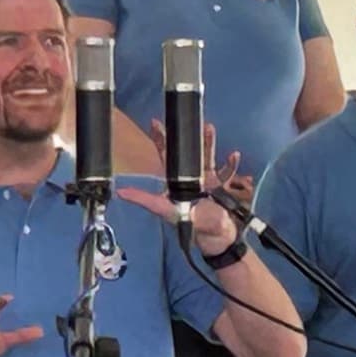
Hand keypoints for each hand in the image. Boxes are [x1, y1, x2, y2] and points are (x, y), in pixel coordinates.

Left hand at [120, 119, 251, 255]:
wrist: (217, 237)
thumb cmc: (191, 226)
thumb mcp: (166, 211)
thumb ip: (146, 201)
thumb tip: (121, 193)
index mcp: (175, 183)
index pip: (165, 157)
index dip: (160, 141)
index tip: (156, 124)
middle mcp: (189, 179)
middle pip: (186, 154)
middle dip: (186, 137)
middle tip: (184, 119)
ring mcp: (206, 181)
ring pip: (207, 157)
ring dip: (208, 144)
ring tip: (209, 129)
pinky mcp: (221, 186)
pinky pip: (226, 171)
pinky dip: (230, 164)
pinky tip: (233, 155)